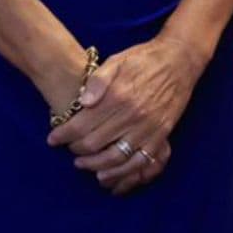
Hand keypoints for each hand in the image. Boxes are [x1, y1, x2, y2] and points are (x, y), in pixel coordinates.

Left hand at [46, 35, 206, 194]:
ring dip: (93, 165)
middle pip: (94, 144)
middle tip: (68, 148)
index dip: (63, 135)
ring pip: (114, 158)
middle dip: (75, 150)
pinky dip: (121, 172)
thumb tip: (82, 102)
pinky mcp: (160, 135)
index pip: (81, 125)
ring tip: (82, 163)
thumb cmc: (144, 59)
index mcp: (117, 96)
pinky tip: (108, 173)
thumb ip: (97, 81)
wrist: (179, 60)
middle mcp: (132, 115)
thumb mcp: (117, 60)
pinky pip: (139, 162)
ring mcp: (147, 128)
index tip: (53, 139)